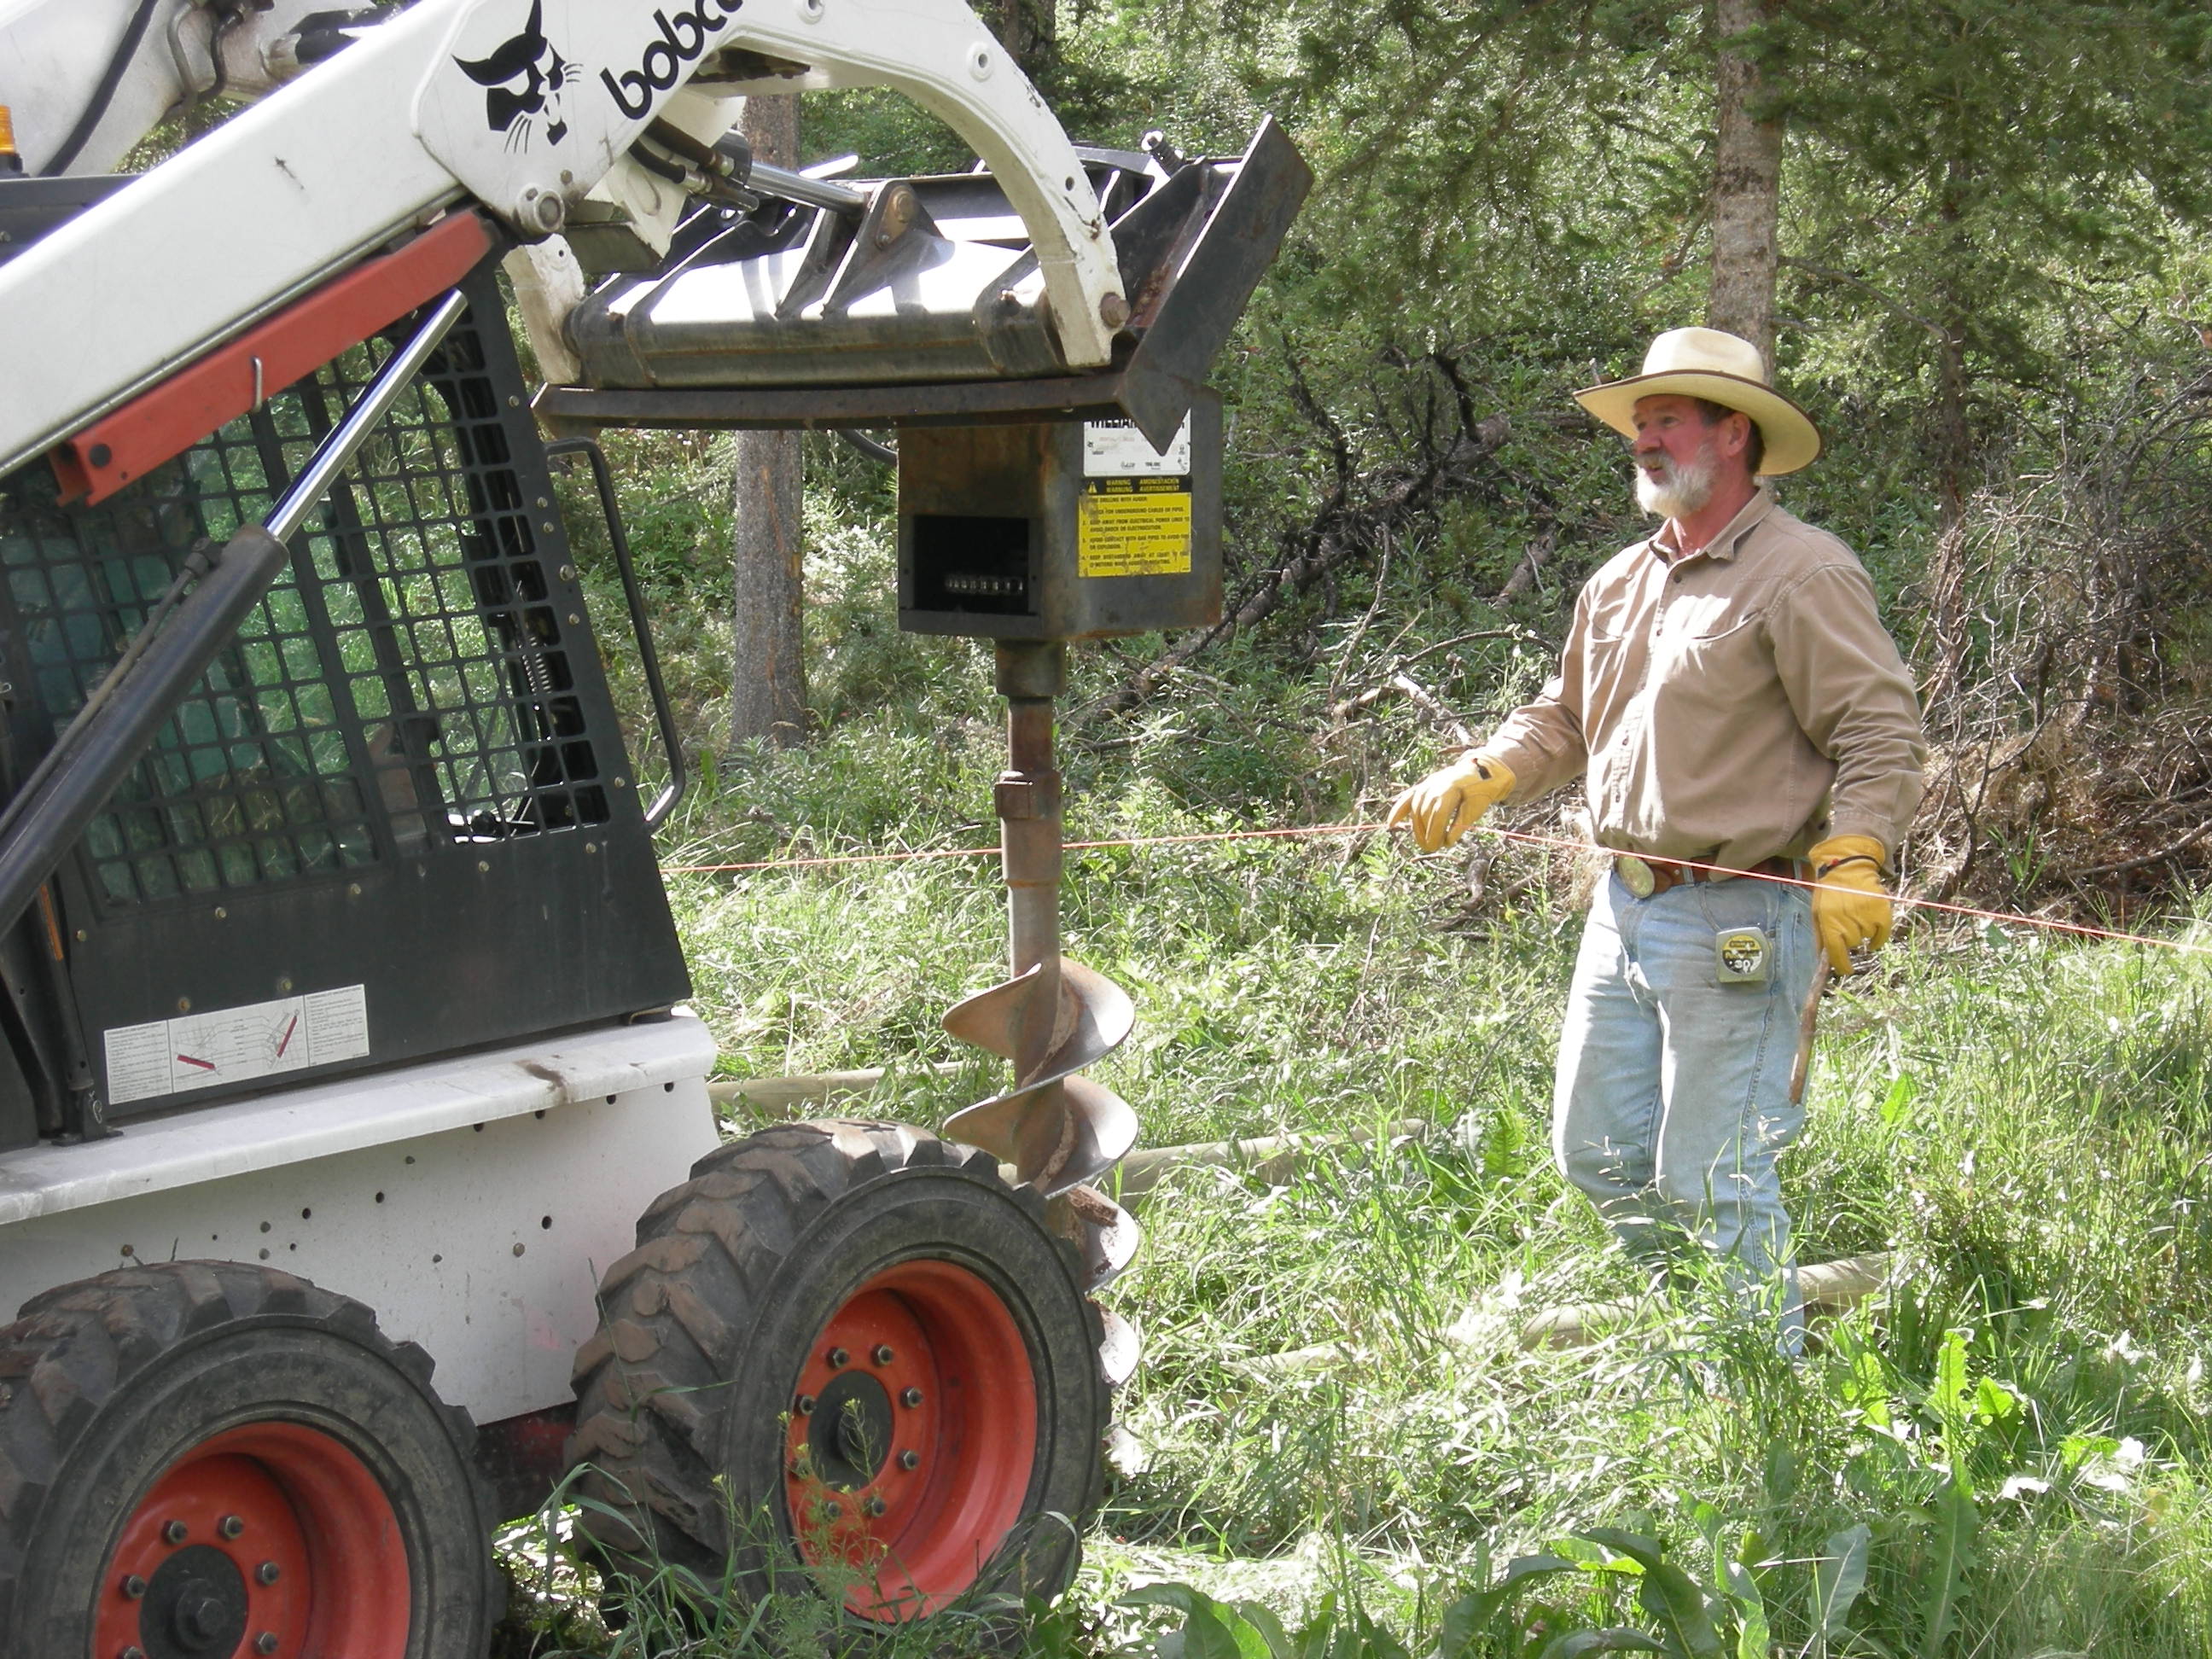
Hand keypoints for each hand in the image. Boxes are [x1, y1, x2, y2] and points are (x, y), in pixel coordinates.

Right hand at [1386, 752, 1515, 850]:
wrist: (1476, 772)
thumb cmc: (1479, 792)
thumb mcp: (1477, 808)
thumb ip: (1461, 823)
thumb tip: (1448, 841)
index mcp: (1449, 789)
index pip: (1438, 814)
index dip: (1435, 832)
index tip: (1436, 846)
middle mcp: (1434, 785)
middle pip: (1424, 813)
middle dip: (1426, 833)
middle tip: (1430, 848)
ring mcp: (1426, 785)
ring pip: (1416, 809)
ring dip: (1417, 828)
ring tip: (1422, 842)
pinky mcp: (1422, 787)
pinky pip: (1407, 799)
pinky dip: (1398, 811)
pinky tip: (1391, 824)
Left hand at [1808, 834, 1891, 973]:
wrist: (1848, 867)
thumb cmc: (1829, 891)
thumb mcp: (1817, 911)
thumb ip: (1820, 935)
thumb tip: (1822, 958)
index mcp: (1829, 921)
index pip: (1836, 951)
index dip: (1841, 964)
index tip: (1845, 970)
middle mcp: (1847, 920)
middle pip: (1853, 944)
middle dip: (1849, 938)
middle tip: (1847, 921)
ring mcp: (1866, 915)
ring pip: (1866, 937)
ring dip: (1863, 931)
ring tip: (1857, 914)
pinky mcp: (1882, 911)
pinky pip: (1882, 934)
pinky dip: (1878, 937)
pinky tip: (1873, 930)